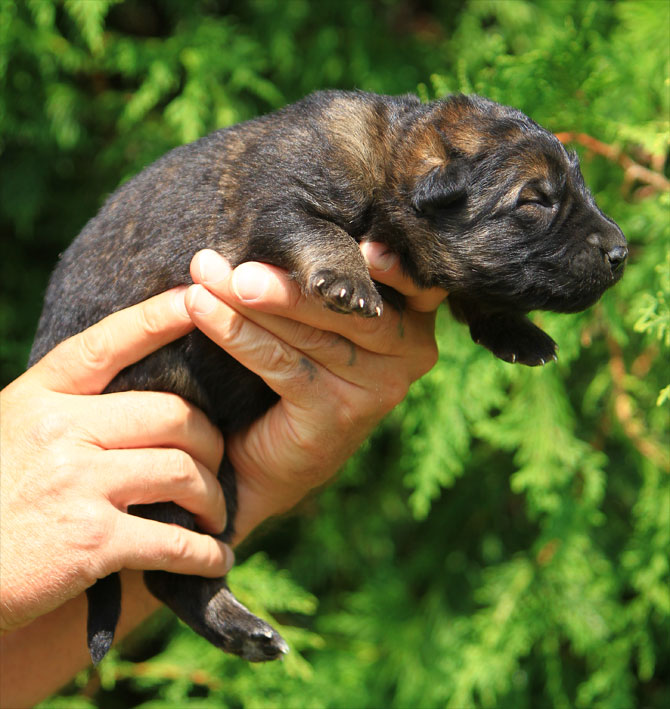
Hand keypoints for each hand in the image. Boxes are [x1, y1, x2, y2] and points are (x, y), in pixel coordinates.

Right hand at [0, 289, 232, 633]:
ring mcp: (75, 482)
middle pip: (174, 416)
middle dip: (212, 444)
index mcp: (39, 397)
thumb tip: (146, 400)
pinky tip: (216, 559)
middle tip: (218, 465)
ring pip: (183, 472)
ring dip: (213, 500)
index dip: (157, 318)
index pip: (108, 344)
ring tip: (216, 517)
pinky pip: (173, 540)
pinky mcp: (89, 541)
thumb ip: (70, 411)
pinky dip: (205, 554)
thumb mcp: (15, 433)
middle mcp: (58, 429)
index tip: (196, 300)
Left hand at [185, 242, 445, 542]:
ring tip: (206, 276)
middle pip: (352, 309)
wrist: (267, 457)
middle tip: (236, 263)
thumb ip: (325, 278)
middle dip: (293, 284)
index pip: (412, 282)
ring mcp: (380, 390)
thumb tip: (278, 219)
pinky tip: (200, 310)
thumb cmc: (295, 369)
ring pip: (315, 336)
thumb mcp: (321, 319)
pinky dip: (239, 336)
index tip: (363, 245)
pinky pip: (284, 366)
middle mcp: (410, 354)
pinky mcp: (339, 417)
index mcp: (414, 321)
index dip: (391, 263)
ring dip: (255, 304)